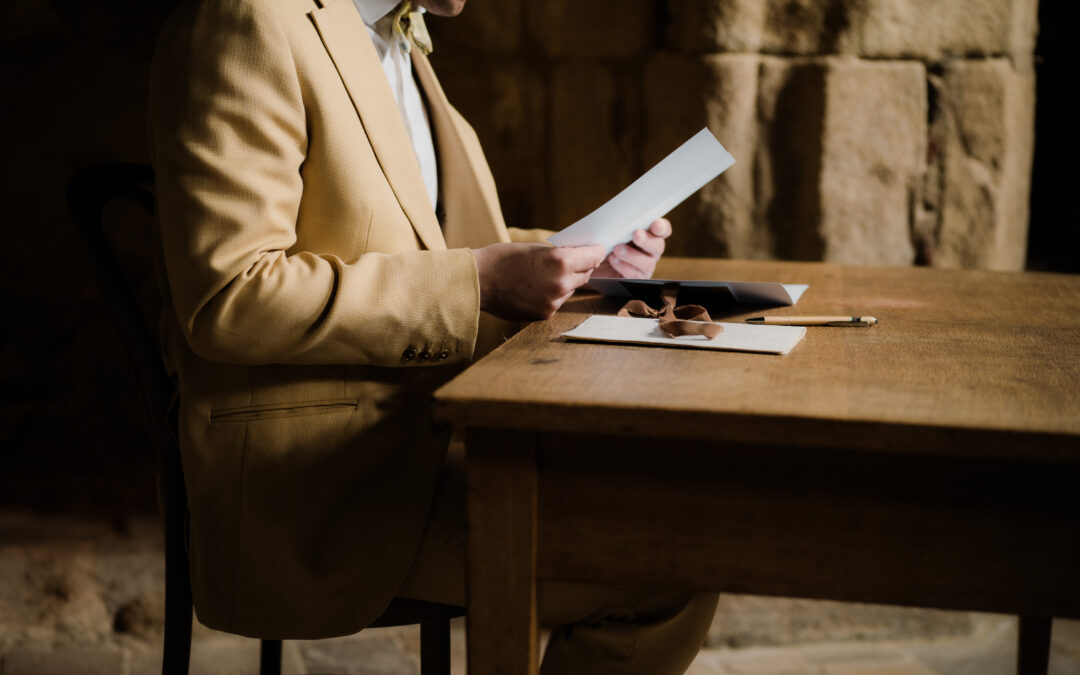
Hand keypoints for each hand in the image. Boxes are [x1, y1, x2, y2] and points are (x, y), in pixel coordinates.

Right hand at [473, 242, 606, 319]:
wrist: (478, 282)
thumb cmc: (502, 259)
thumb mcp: (534, 248)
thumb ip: (558, 254)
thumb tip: (576, 257)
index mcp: (560, 260)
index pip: (592, 257)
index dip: (597, 252)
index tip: (599, 250)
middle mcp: (561, 282)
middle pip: (585, 274)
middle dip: (581, 267)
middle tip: (575, 260)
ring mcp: (554, 301)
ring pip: (571, 290)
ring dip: (565, 282)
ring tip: (545, 276)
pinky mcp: (545, 314)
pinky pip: (557, 302)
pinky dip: (552, 295)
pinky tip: (535, 289)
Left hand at [593, 218, 670, 278]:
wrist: (589, 263)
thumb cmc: (601, 242)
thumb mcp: (607, 230)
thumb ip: (617, 223)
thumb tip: (619, 216)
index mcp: (647, 234)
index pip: (663, 229)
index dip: (662, 227)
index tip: (655, 224)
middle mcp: (649, 250)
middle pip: (658, 246)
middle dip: (647, 240)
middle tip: (636, 234)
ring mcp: (644, 266)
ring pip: (648, 263)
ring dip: (632, 255)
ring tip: (617, 249)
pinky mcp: (635, 279)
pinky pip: (636, 275)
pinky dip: (624, 267)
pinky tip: (613, 260)